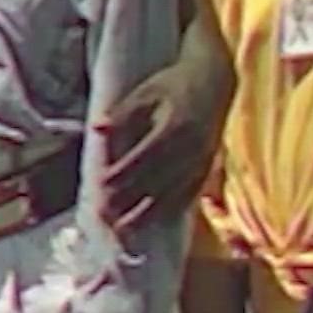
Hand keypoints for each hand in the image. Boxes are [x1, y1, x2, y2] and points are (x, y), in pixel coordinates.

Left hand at [97, 51, 226, 230]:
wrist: (216, 81)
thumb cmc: (174, 84)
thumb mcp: (146, 92)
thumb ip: (122, 114)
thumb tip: (96, 130)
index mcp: (175, 126)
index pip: (145, 156)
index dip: (123, 173)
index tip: (101, 187)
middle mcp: (192, 148)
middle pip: (157, 180)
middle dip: (130, 200)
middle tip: (105, 218)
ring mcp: (202, 160)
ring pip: (173, 193)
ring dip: (148, 213)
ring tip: (125, 231)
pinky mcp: (208, 167)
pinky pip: (189, 194)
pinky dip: (170, 210)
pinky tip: (154, 223)